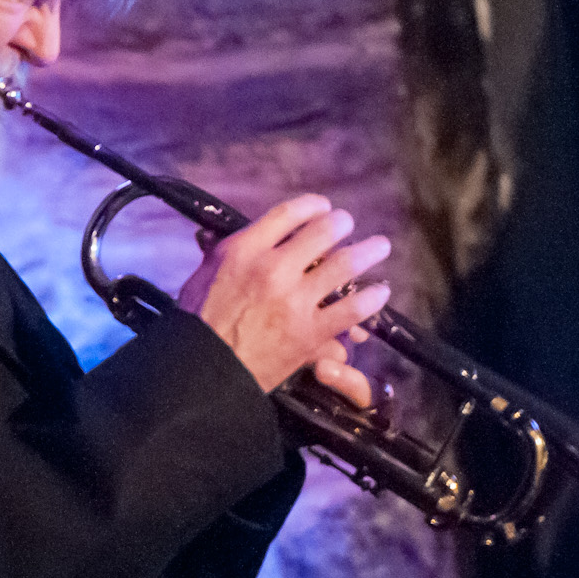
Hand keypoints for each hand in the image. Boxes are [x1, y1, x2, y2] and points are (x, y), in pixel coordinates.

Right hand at [177, 194, 390, 404]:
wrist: (203, 372)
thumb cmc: (198, 323)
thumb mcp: (203, 274)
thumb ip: (225, 251)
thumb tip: (240, 234)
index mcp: (245, 250)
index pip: (288, 214)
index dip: (312, 206)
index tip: (322, 207)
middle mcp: (274, 268)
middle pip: (322, 231)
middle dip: (341, 223)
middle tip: (348, 224)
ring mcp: (295, 300)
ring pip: (345, 265)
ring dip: (368, 251)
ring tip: (380, 246)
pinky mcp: (310, 332)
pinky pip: (352, 310)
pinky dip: (371, 299)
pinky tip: (380, 292)